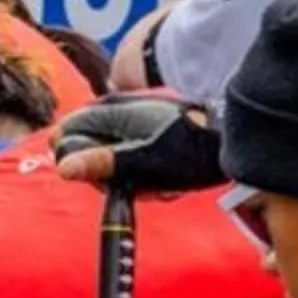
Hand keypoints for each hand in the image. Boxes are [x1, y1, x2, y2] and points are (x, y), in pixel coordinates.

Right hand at [53, 94, 223, 194]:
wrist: (233, 136)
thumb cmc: (189, 147)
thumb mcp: (143, 161)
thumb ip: (101, 163)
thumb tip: (64, 169)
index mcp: (108, 111)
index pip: (65, 136)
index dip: (75, 161)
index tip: (101, 179)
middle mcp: (115, 112)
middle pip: (86, 149)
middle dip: (107, 174)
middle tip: (134, 185)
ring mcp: (133, 122)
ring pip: (111, 157)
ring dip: (129, 178)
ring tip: (158, 185)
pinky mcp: (148, 132)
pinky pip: (132, 158)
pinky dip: (145, 173)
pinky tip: (166, 181)